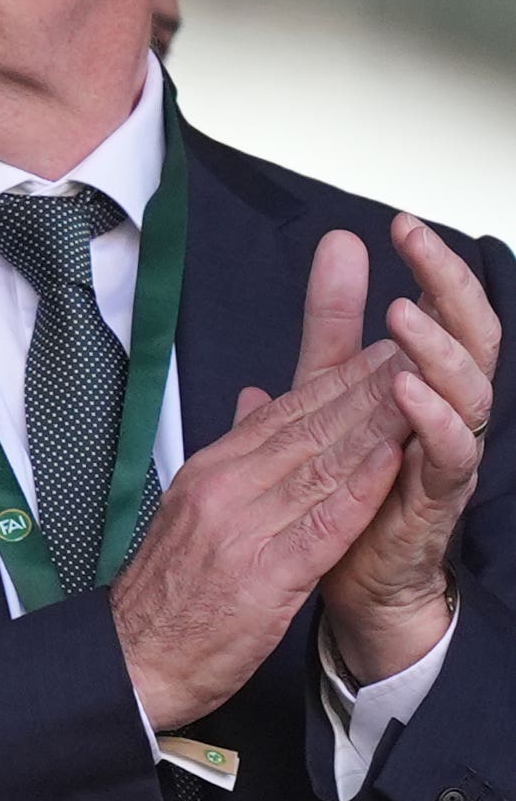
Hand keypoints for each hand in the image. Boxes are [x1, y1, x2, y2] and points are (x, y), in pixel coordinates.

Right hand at [112, 282, 410, 730]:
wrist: (131, 662)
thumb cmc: (166, 597)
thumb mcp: (190, 513)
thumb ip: (233, 458)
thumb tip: (258, 402)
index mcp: (207, 474)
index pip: (284, 414)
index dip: (340, 378)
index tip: (384, 349)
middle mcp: (223, 491)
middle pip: (309, 428)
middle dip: (368, 387)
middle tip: (418, 349)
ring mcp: (243, 531)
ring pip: (321, 465)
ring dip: (377, 425)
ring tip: (423, 389)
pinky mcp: (265, 576)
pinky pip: (323, 524)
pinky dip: (360, 489)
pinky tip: (393, 460)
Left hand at [320, 216, 496, 685]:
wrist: (341, 576)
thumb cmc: (345, 482)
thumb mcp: (330, 390)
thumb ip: (332, 327)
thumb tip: (335, 253)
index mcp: (427, 382)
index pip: (442, 312)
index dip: (428, 267)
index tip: (398, 224)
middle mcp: (449, 412)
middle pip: (471, 337)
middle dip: (448, 287)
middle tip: (418, 246)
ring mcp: (447, 455)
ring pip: (468, 390)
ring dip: (436, 349)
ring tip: (402, 315)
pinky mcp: (436, 499)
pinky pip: (449, 455)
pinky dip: (431, 420)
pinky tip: (407, 392)